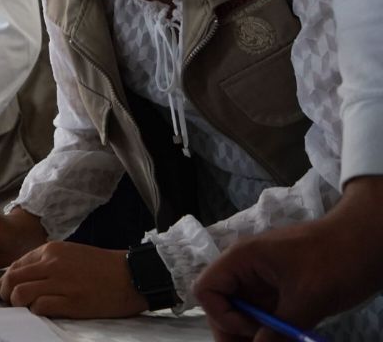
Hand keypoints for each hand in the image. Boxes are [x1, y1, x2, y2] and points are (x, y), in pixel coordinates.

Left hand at [0, 241, 147, 318]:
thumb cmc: (101, 266)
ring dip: (18, 303)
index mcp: (50, 251)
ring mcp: (61, 283)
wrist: (131, 275)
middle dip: (5, 293)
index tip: (3, 290)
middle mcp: (52, 264)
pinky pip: (39, 307)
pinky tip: (43, 310)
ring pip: (20, 293)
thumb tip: (23, 277)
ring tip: (25, 307)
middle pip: (12, 279)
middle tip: (8, 302)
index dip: (5, 280)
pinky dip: (36, 311)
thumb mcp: (69, 254)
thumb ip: (46, 262)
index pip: (15, 265)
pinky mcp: (71, 302)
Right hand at [194, 176, 382, 341]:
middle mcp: (247, 268)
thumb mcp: (307, 299)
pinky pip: (264, 313)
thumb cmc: (336, 260)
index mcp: (242, 259)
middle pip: (222, 304)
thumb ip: (278, 330)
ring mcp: (264, 278)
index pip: (207, 289)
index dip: (222, 316)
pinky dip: (269, 329)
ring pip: (243, 312)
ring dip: (252, 332)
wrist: (369, 242)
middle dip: (232, 331)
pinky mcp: (281, 288)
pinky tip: (283, 338)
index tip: (253, 331)